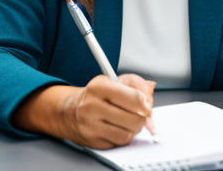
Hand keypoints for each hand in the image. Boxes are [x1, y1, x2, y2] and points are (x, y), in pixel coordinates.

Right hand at [13, 75, 155, 148]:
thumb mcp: (116, 81)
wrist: (72, 110)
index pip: (133, 97)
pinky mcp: (93, 140)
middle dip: (141, 117)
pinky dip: (124, 136)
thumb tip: (149, 101)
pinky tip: (118, 127)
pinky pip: (119, 142)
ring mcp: (90, 125)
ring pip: (128, 133)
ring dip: (133, 128)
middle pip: (134, 119)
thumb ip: (138, 86)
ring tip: (127, 120)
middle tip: (138, 113)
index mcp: (99, 86)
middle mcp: (92, 106)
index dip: (145, 103)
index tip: (146, 104)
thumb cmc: (99, 95)